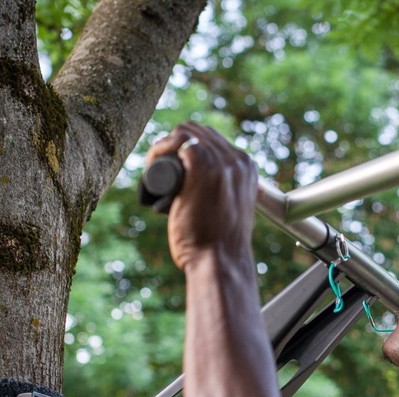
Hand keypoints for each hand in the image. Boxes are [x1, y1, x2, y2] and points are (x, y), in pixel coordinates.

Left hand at [146, 123, 257, 273]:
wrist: (220, 262)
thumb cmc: (220, 247)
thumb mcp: (231, 214)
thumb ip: (228, 203)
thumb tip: (212, 202)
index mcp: (247, 168)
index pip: (211, 140)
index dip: (186, 147)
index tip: (170, 168)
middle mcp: (238, 160)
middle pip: (197, 132)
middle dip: (173, 144)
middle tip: (158, 170)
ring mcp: (222, 162)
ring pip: (185, 133)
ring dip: (163, 147)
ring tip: (152, 172)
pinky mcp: (203, 167)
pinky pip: (177, 142)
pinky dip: (159, 150)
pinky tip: (151, 165)